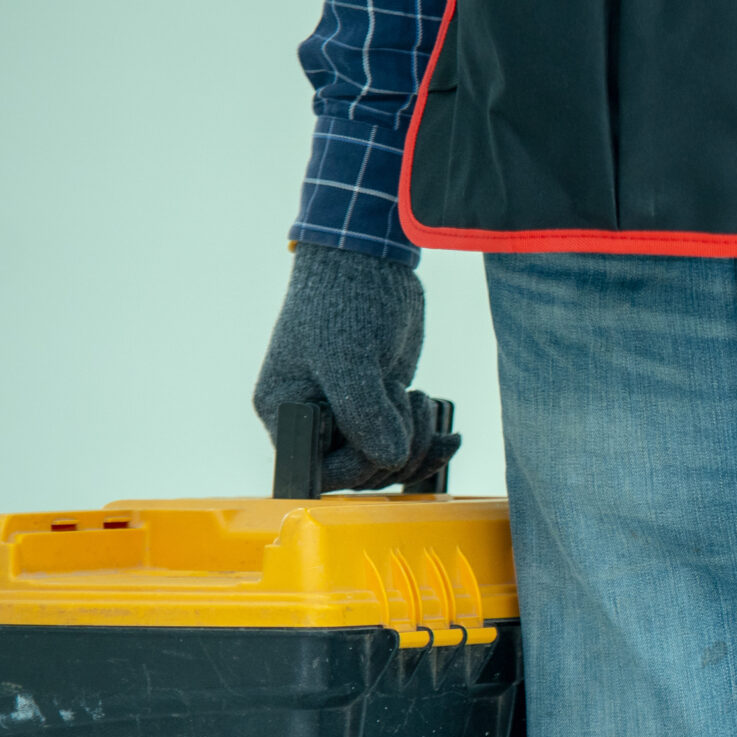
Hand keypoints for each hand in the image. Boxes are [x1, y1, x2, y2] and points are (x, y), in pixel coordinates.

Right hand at [252, 246, 459, 490]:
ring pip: (386, 463)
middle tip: (405, 395)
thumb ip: (364, 412)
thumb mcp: (349, 357)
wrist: (371, 263)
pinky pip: (403, 446)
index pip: (319, 471)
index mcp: (285, 412)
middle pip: (359, 473)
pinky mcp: (380, 407)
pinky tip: (450, 436)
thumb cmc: (345, 301)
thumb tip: (391, 460)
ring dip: (416, 443)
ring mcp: (349, 415)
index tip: (384, 430)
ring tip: (420, 398)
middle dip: (395, 447)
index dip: (358, 464)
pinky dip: (430, 445)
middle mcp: (313, 420)